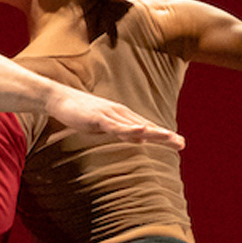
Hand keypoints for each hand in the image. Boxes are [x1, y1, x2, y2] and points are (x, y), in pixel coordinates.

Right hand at [45, 87, 185, 149]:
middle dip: (164, 136)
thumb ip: (122, 131)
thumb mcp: (105, 126)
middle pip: (146, 126)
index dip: (163, 136)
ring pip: (135, 126)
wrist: (59, 99)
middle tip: (182, 144)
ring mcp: (110, 115)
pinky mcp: (98, 118)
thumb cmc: (81, 113)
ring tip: (169, 138)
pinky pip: (116, 126)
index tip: (179, 143)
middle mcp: (120, 114)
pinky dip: (129, 128)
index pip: (147, 127)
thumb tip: (140, 139)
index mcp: (122, 116)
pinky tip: (142, 130)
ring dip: (153, 132)